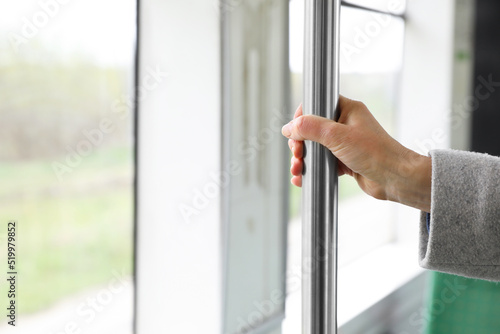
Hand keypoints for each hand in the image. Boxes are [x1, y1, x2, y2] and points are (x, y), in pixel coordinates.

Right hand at [282, 96, 430, 211]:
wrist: (395, 179)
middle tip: (297, 155)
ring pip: (314, 148)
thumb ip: (310, 128)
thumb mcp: (337, 136)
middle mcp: (345, 124)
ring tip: (297, 170)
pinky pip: (321, 163)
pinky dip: (311, 170)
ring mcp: (344, 144)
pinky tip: (302, 179)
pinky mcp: (344, 161)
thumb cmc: (375, 153)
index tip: (295, 133)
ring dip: (303, 159)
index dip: (301, 118)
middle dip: (299, 144)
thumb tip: (289, 128)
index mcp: (346, 109)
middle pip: (311, 129)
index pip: (315, 105)